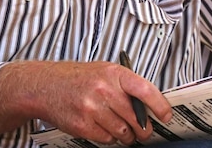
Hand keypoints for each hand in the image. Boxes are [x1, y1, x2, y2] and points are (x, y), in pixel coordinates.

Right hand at [0, 60, 172, 144]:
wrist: (45, 85)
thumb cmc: (78, 78)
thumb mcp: (105, 71)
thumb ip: (126, 86)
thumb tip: (149, 106)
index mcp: (114, 73)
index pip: (144, 90)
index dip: (159, 105)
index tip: (166, 116)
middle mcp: (103, 89)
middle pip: (135, 117)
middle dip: (143, 128)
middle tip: (145, 131)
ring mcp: (91, 108)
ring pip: (122, 131)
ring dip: (127, 136)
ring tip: (124, 131)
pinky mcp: (81, 125)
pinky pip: (106, 139)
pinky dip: (110, 138)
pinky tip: (105, 129)